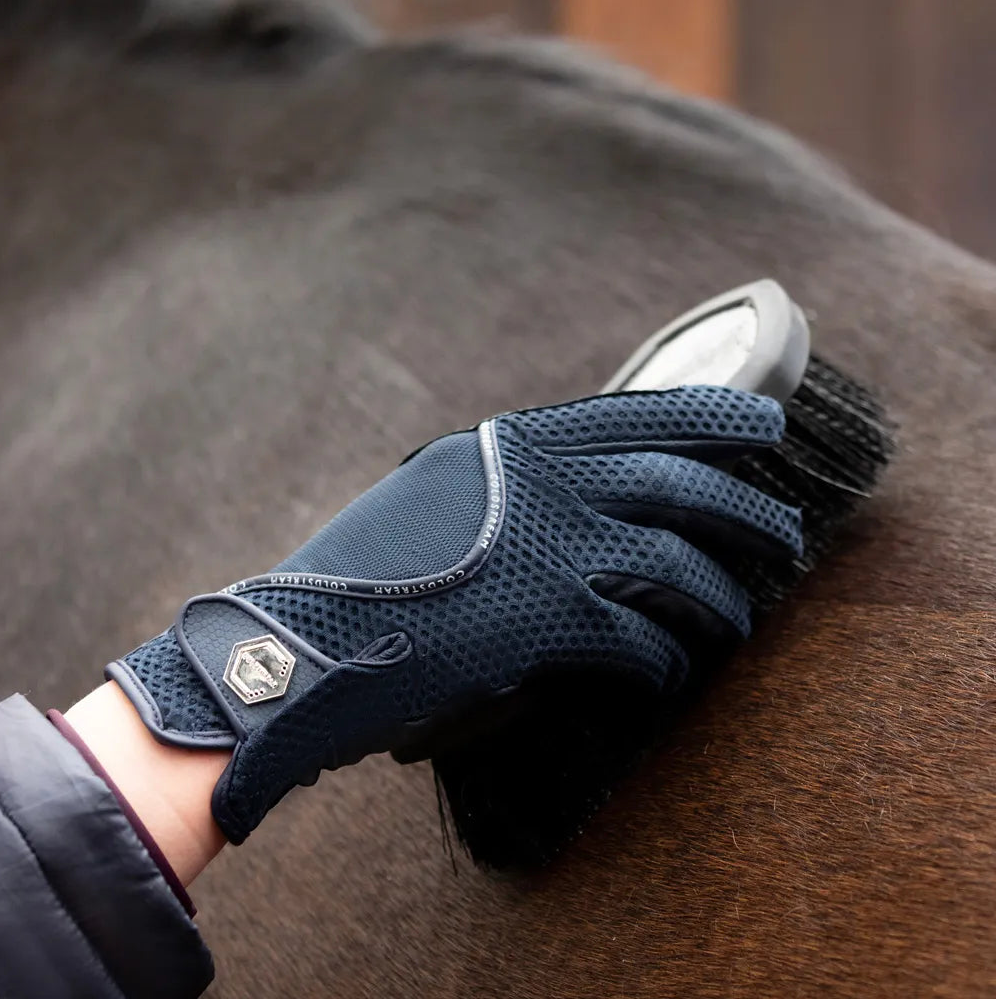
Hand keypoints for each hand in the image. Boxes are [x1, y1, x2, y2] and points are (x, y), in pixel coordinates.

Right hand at [109, 387, 801, 842]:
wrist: (302, 637)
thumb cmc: (363, 571)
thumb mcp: (438, 495)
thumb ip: (511, 485)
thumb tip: (578, 494)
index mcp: (514, 442)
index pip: (640, 413)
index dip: (716, 418)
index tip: (766, 426)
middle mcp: (542, 481)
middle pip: (681, 485)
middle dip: (749, 513)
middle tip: (786, 539)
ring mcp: (550, 547)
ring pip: (678, 565)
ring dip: (721, 598)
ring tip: (742, 618)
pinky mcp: (548, 621)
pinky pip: (640, 639)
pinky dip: (661, 662)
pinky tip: (666, 675)